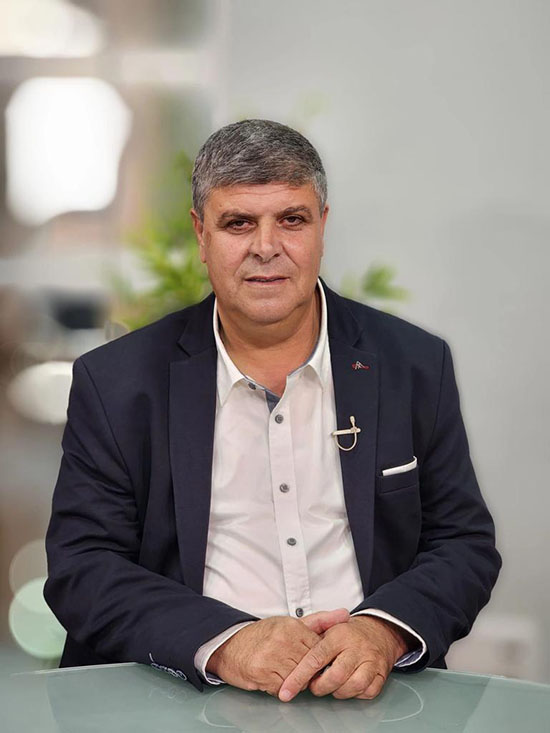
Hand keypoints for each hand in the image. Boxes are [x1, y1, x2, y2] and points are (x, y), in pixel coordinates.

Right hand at [207, 608, 349, 695]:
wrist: (230, 645)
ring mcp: (272, 657)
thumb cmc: (263, 635)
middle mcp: (283, 640)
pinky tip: (271, 676)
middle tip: (292, 665)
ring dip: (292, 680)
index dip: (316, 658)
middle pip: (309, 666)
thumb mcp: (291, 623)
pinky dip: (279, 687)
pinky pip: (282, 688)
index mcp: (293, 626)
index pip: (319, 649)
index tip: (309, 658)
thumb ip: (320, 621)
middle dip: (304, 670)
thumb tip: (345, 614)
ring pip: (297, 679)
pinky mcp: (262, 673)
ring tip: (281, 669)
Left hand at [278, 615, 411, 701]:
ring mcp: (370, 660)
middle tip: (315, 686)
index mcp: (339, 635)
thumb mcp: (327, 626)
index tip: (287, 691)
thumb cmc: (347, 633)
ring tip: (333, 686)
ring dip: (339, 692)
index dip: (299, 676)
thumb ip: (309, 634)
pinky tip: (349, 687)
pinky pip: (367, 691)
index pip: (315, 658)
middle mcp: (356, 647)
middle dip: (320, 687)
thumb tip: (289, 645)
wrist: (378, 631)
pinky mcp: (381, 673)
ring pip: (353, 685)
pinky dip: (356, 694)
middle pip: (335, 676)